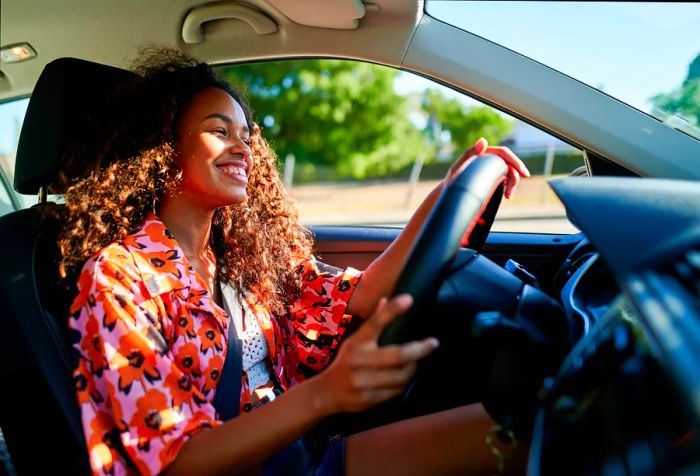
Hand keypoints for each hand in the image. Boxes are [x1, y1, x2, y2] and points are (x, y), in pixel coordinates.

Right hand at [315, 294, 437, 414]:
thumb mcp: (355, 341)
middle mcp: (359, 360)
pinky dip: (403, 384)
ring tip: (416, 363)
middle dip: (419, 349)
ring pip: (400, 375)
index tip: (409, 299)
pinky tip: (404, 379)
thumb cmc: (346, 362)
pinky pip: (395, 391)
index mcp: (357, 342)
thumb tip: (385, 299)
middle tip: (433, 343)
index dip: (392, 310)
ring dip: (413, 369)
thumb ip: (372, 323)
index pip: (376, 323)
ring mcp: (363, 381)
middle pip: (397, 355)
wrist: (326, 393)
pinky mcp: (368, 399)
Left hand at [446, 137, 530, 198]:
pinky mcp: (492, 178)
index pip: (504, 153)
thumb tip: (483, 140)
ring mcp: (491, 169)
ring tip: (508, 196)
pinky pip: (506, 179)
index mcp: (484, 153)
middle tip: (511, 193)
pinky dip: (509, 186)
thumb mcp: (458, 167)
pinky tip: (507, 194)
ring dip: (513, 184)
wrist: (449, 192)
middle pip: (509, 164)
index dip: (515, 162)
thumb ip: (470, 153)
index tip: (523, 173)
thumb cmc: (452, 179)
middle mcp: (489, 159)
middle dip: (516, 176)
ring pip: (509, 173)